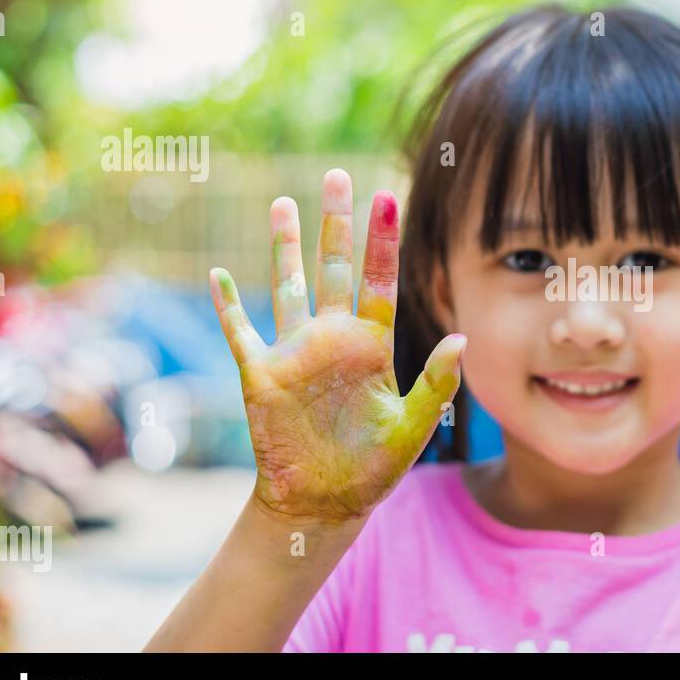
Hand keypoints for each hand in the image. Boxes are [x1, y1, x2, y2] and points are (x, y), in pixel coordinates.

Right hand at [210, 169, 463, 523]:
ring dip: (285, 247)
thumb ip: (436, 384)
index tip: (388, 195)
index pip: (379, 281)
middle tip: (339, 177)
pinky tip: (216, 275)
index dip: (381, 240)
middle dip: (335, 224)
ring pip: (287, 286)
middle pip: (333, 268)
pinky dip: (226, 305)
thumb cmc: (373, 468)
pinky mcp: (260, 374)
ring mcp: (295, 352)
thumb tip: (463, 338)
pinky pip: (240, 331)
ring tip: (283, 202)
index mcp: (371, 346)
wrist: (324, 501)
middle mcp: (333, 339)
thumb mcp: (411, 427)